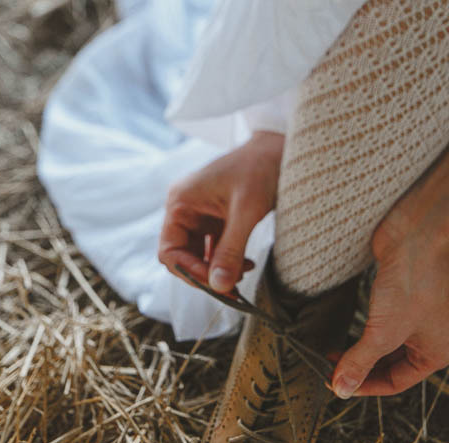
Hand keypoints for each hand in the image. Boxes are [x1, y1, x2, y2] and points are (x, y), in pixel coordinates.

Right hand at [158, 131, 283, 292]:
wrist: (279, 148)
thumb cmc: (260, 169)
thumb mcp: (246, 212)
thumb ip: (230, 250)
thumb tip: (220, 287)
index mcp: (181, 203)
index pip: (169, 251)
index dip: (189, 272)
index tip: (216, 284)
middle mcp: (184, 209)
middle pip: (182, 257)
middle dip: (206, 274)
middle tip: (232, 287)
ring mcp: (199, 215)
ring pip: (199, 256)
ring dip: (219, 270)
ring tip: (244, 271)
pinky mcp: (216, 220)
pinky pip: (214, 249)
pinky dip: (227, 261)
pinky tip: (246, 263)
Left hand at [330, 196, 448, 397]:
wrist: (419, 233)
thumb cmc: (413, 283)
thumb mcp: (382, 332)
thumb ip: (360, 362)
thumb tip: (342, 390)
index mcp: (437, 353)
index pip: (395, 383)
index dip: (364, 386)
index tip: (335, 384)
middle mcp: (430, 338)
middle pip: (388, 367)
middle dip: (359, 368)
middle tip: (328, 369)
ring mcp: (415, 318)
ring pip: (381, 346)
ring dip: (357, 352)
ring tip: (330, 355)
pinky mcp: (399, 299)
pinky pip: (378, 326)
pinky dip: (360, 333)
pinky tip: (341, 335)